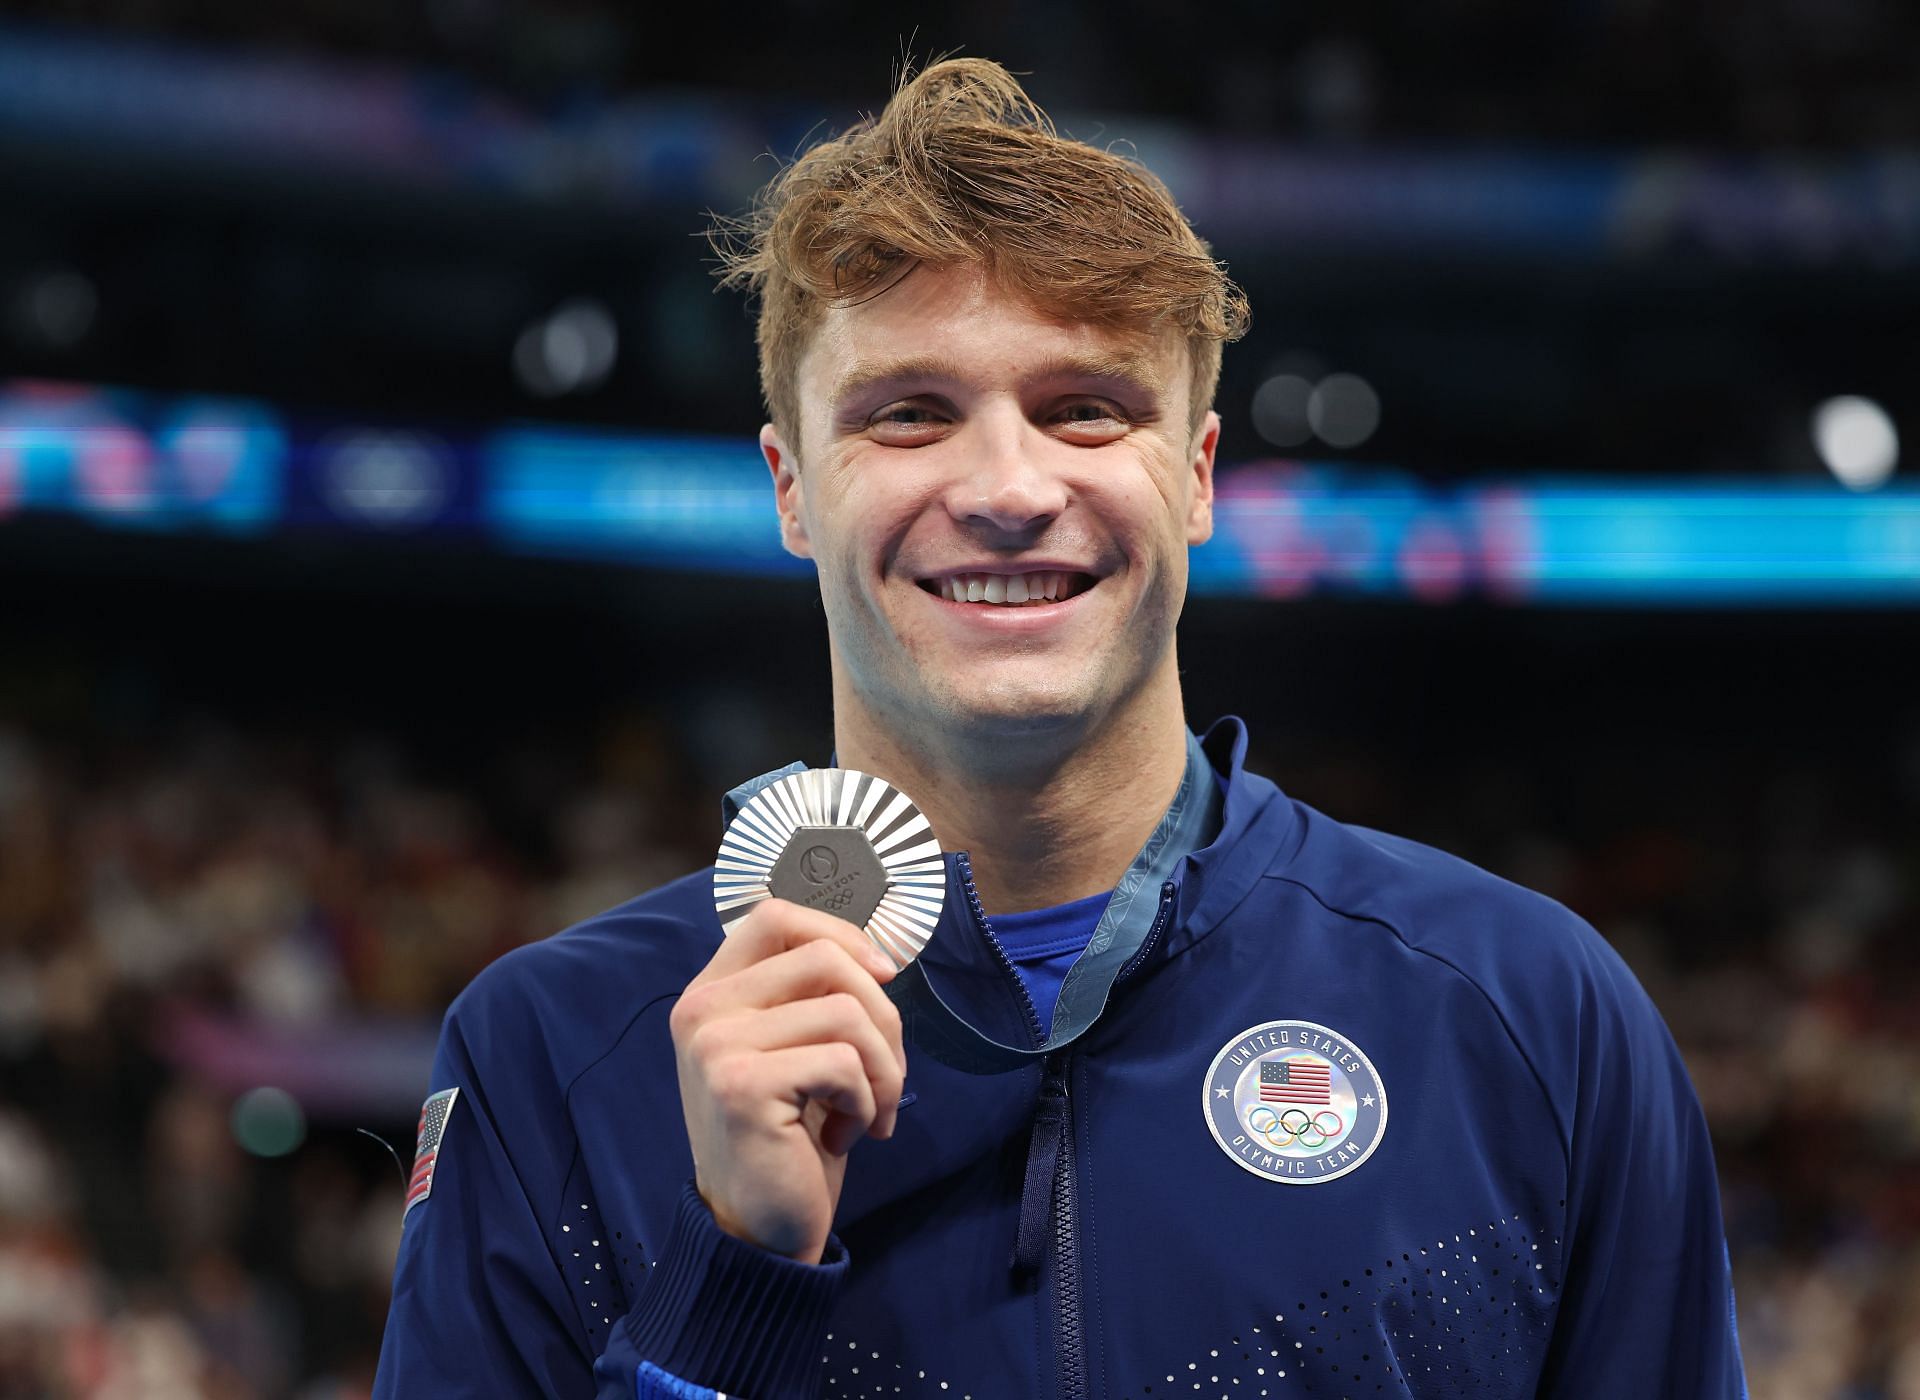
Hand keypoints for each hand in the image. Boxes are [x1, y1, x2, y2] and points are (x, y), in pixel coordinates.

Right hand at [670, 898, 906, 1262]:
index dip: (841, 934)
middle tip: (886, 1076)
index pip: (775, 916)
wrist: (759, 1234)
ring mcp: (716, 1045)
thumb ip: (811, 998)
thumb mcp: (793, 1052)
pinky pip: (845, 1063)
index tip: (881, 977)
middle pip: (825, 957)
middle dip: (883, 1017)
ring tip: (870, 1113)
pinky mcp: (741, 1085)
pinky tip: (844, 1138)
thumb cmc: (788, 1140)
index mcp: (711, 993)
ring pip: (847, 1012)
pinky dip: (867, 1104)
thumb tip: (880, 956)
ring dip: (883, 1070)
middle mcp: (701, 1010)